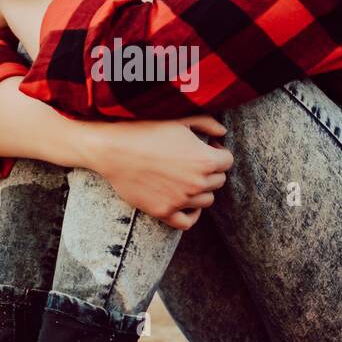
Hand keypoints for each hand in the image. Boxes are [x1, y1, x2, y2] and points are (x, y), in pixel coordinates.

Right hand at [79, 115, 232, 229]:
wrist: (114, 149)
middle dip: (211, 170)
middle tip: (194, 161)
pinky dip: (192, 215)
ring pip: (206, 200)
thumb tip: (222, 133)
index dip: (218, 152)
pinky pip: (188, 222)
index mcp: (205, 160)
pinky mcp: (164, 212)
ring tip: (187, 179)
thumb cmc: (146, 130)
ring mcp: (181, 200)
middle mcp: (197, 183)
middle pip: (219, 181)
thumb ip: (207, 123)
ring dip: (202, 190)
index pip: (227, 161)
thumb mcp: (180, 119)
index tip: (206, 147)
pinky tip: (188, 204)